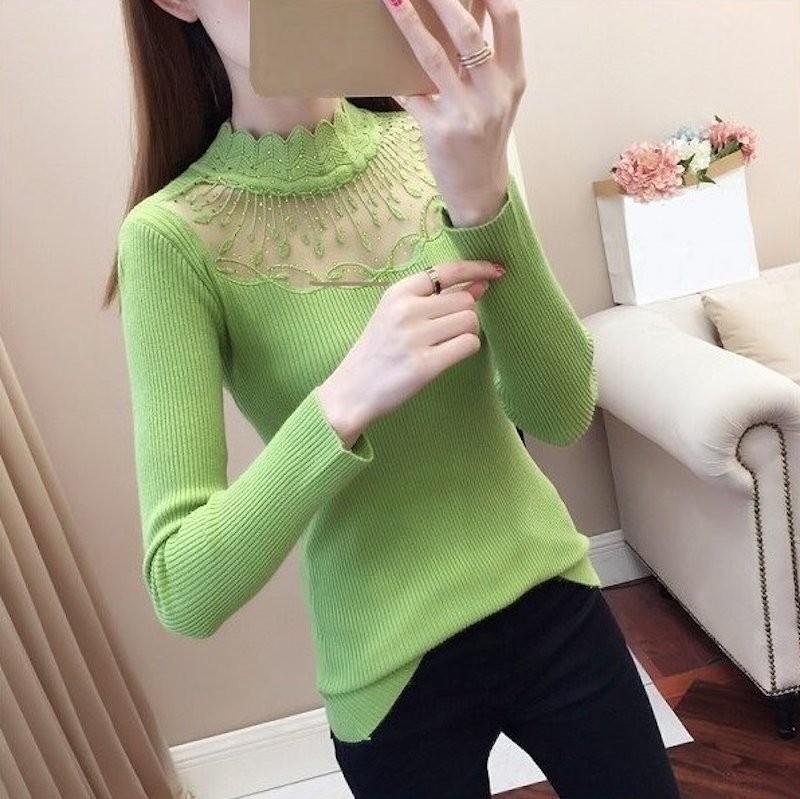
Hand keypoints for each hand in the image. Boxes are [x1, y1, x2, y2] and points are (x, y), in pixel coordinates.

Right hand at [318, 260, 505, 443]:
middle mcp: (407, 310)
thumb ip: (435, 299)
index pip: (448, 270)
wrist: (351, 392)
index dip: (477, 268)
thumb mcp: (395, 316)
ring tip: (446, 345)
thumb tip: (479, 285)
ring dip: (468, 333)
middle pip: (466, 300)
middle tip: (449, 332)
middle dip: (467, 315)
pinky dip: (467, 349)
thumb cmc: (377, 353)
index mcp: (398, 293)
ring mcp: (416, 337)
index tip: (496, 272)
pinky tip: (449, 356)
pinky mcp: (425, 365)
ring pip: (471, 321)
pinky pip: (468, 345)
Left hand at [382, 0, 527, 225]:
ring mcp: (467, 114)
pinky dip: (396, 80)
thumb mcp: (496, 96)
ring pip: (434, 58)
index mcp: (513, 78)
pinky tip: (379, 65)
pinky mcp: (440, 132)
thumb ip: (485, 57)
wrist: (479, 189)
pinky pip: (411, 95)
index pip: (509, 19)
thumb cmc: (484, 137)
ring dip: (410, 24)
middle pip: (467, 33)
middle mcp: (494, 94)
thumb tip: (466, 9)